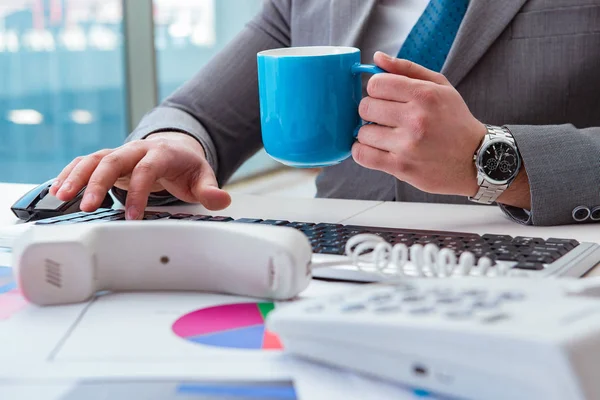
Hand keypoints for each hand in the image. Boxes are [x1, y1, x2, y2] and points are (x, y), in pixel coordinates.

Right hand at [49, 132, 231, 218]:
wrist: (175, 150)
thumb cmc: (187, 167)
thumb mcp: (203, 177)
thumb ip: (210, 190)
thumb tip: (221, 200)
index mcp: (161, 153)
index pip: (147, 170)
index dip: (139, 192)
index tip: (133, 217)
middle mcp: (137, 150)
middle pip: (113, 160)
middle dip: (98, 182)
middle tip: (87, 206)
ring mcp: (120, 153)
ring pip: (93, 159)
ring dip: (76, 177)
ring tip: (61, 197)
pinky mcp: (108, 160)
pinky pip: (85, 163)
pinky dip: (70, 174)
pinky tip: (57, 191)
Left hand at [353, 52, 486, 196]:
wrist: (476, 159)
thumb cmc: (454, 120)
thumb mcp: (440, 87)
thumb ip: (407, 69)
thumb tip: (376, 57)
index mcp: (425, 95)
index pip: (376, 84)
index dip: (375, 89)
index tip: (384, 96)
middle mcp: (416, 119)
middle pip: (365, 107)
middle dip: (371, 110)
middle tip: (384, 117)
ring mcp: (407, 145)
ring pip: (362, 133)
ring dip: (369, 133)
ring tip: (384, 135)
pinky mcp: (401, 168)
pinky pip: (362, 155)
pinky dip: (362, 151)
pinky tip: (375, 148)